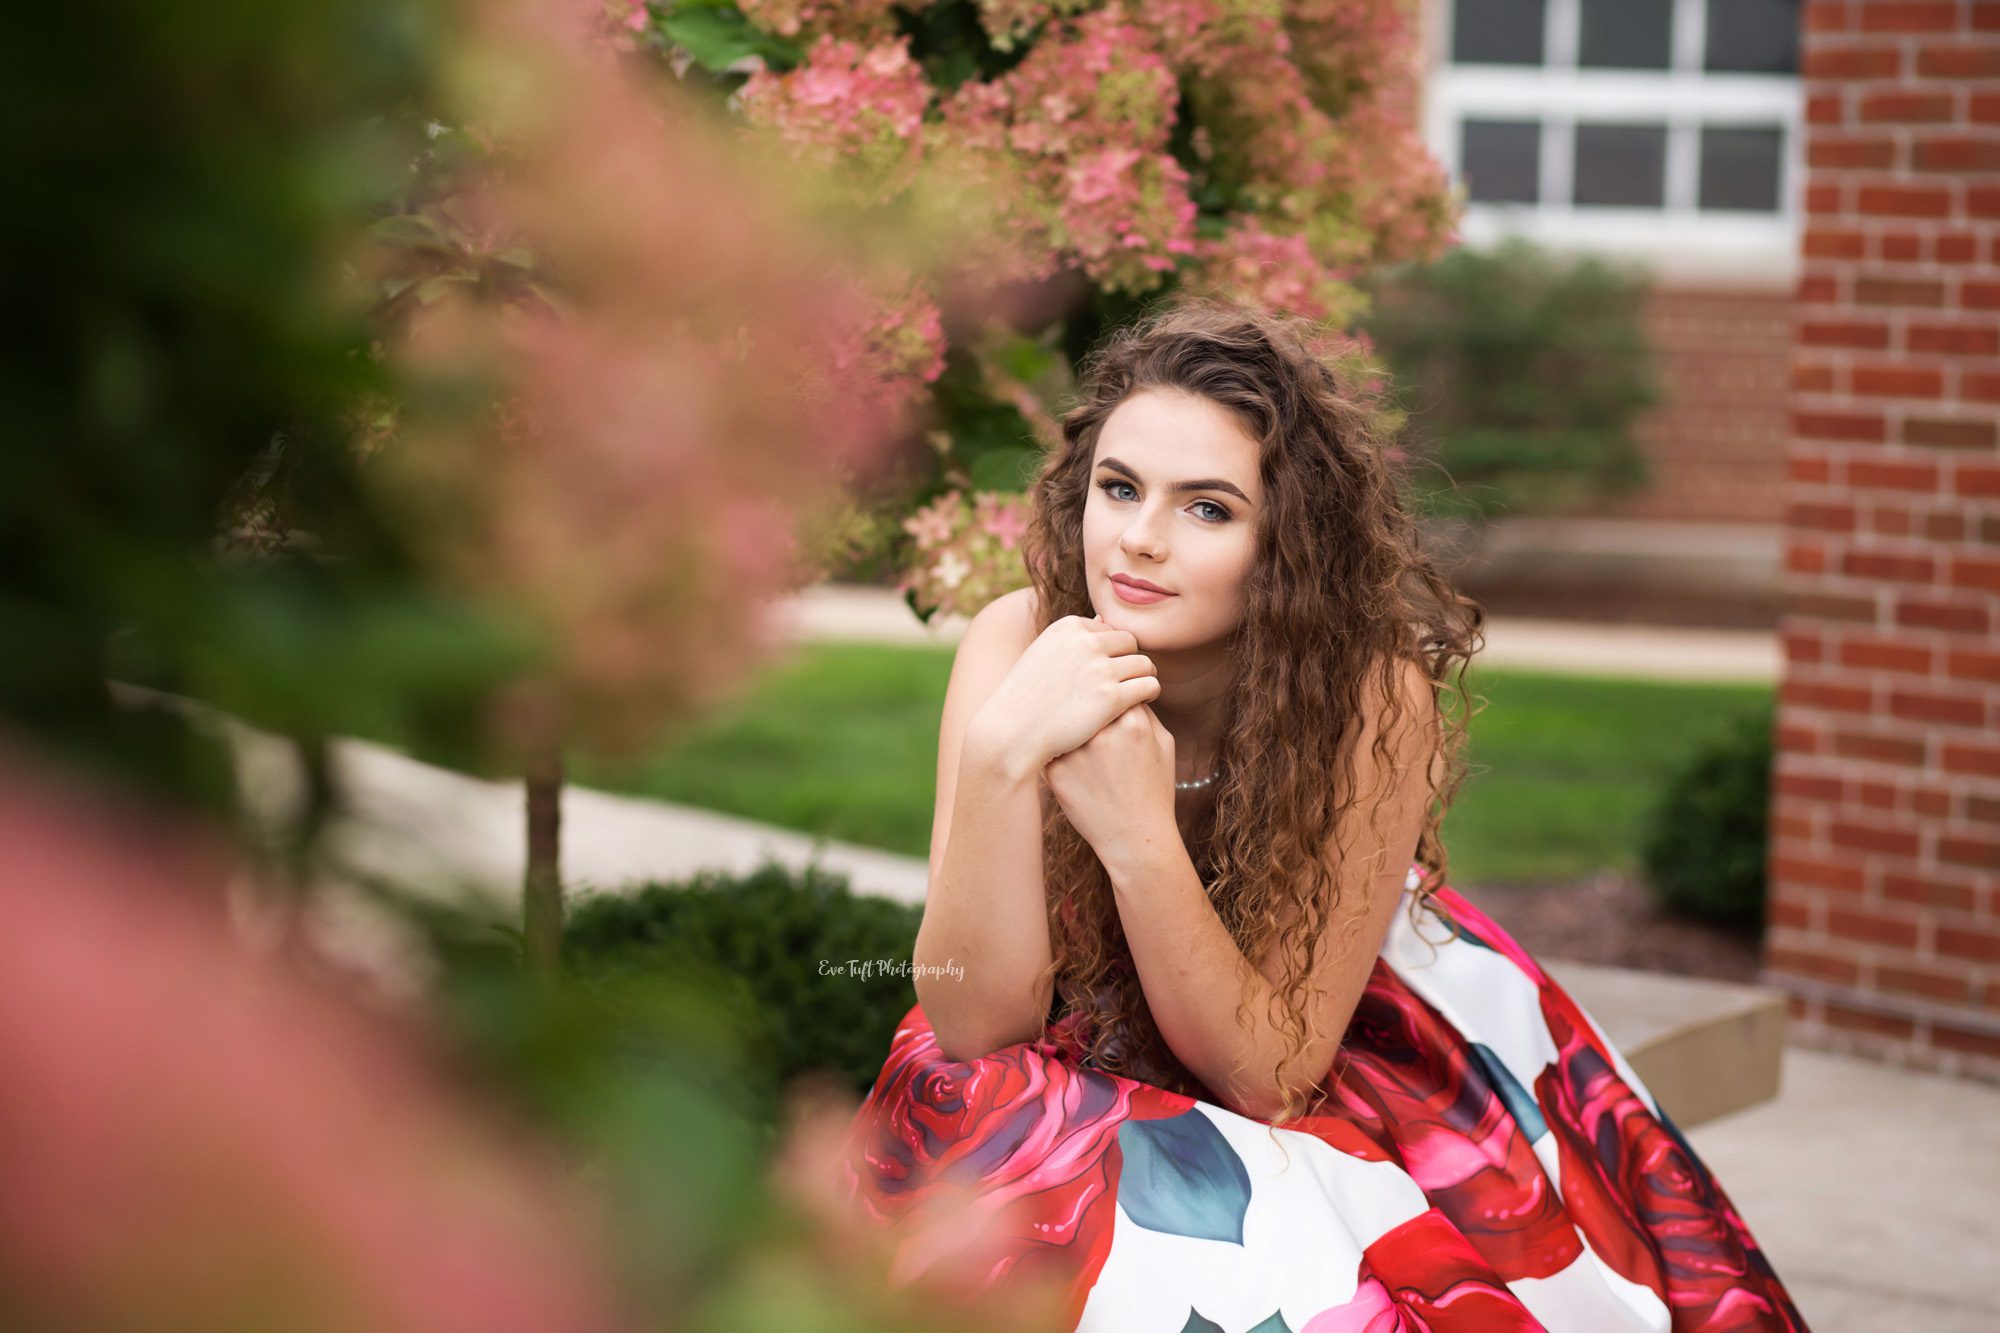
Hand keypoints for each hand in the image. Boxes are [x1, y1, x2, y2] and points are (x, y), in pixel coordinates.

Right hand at [974, 613, 1158, 771]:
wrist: (1010, 732)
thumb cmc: (1025, 698)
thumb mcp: (1043, 654)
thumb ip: (1074, 638)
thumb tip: (1103, 619)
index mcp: (1069, 627)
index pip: (1108, 630)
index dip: (1110, 652)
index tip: (1104, 672)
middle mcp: (1086, 642)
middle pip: (1130, 643)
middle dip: (1130, 661)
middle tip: (1126, 682)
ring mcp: (1100, 669)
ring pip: (1144, 664)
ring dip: (1144, 677)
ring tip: (1138, 692)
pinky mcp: (1113, 697)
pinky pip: (1149, 685)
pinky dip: (1150, 693)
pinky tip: (1142, 704)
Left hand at [1043, 701, 1177, 868]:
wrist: (1135, 837)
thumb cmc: (1153, 790)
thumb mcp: (1164, 745)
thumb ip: (1146, 713)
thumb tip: (1125, 691)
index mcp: (1133, 721)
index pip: (1113, 689)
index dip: (1110, 696)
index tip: (1109, 707)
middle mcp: (1102, 733)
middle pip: (1085, 702)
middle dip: (1087, 708)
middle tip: (1090, 722)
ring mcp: (1076, 752)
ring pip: (1065, 722)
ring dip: (1068, 726)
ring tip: (1080, 745)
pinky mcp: (1056, 772)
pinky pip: (1051, 747)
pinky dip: (1057, 751)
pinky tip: (1071, 766)